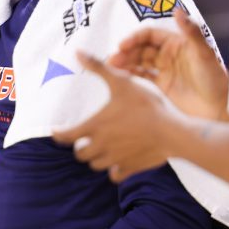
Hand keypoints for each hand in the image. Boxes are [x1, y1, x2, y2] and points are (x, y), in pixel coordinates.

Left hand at [52, 53, 175, 182]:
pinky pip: (115, 176)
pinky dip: (113, 171)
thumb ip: (99, 67)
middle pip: (80, 154)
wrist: (172, 132)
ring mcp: (116, 159)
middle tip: (84, 140)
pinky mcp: (131, 168)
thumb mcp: (121, 81)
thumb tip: (77, 52)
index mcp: (95, 126)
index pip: (67, 136)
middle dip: (80, 147)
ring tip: (100, 149)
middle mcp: (101, 146)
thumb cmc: (146, 105)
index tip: (56, 132)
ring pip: (96, 165)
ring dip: (95, 158)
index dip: (58, 135)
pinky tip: (118, 162)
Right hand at [107, 9, 228, 119]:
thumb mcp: (204, 54)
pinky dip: (130, 75)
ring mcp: (165, 71)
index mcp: (178, 43)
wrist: (220, 111)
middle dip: (126, 52)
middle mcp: (169, 55)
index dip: (135, 38)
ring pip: (139, 62)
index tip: (123, 45)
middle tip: (113, 60)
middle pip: (141, 48)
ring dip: (125, 63)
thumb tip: (177, 10)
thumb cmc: (217, 81)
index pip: (150, 35)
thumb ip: (191, 32)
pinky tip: (119, 77)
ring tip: (111, 67)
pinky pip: (142, 77)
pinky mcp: (162, 87)